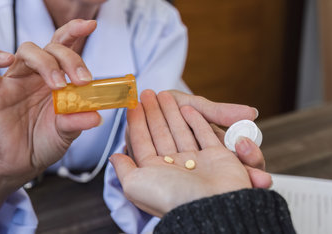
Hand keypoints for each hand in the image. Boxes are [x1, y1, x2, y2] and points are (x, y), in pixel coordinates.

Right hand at [0, 19, 100, 188]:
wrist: (22, 164)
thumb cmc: (46, 143)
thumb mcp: (67, 134)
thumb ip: (78, 122)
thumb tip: (96, 116)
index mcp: (57, 78)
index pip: (65, 47)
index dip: (75, 32)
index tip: (91, 25)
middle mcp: (37, 74)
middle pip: (51, 48)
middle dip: (69, 58)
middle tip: (80, 80)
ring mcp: (15, 81)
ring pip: (27, 51)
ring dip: (45, 62)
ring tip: (57, 84)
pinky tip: (5, 58)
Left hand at [110, 90, 251, 216]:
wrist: (211, 206)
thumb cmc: (171, 196)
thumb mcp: (135, 184)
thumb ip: (124, 169)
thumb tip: (114, 157)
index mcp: (155, 174)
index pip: (142, 142)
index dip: (137, 123)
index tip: (132, 105)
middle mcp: (175, 167)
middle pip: (161, 134)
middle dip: (153, 113)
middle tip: (148, 92)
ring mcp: (197, 162)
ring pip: (180, 131)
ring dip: (172, 113)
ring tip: (164, 94)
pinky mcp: (217, 157)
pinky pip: (204, 134)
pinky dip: (196, 121)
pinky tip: (187, 108)